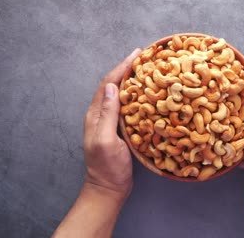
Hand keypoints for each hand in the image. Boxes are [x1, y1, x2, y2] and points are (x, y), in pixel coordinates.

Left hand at [83, 48, 141, 198]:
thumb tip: (114, 88)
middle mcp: (102, 115)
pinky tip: (147, 94)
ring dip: (132, 80)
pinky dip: (137, 95)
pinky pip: (128, 106)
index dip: (122, 67)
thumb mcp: (106, 141)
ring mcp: (110, 122)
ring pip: (121, 94)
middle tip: (144, 57)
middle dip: (127, 69)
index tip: (137, 54)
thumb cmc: (108, 168)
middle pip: (114, 85)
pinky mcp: (119, 129)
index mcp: (96, 115)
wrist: (108, 188)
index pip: (109, 84)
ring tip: (147, 70)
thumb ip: (108, 114)